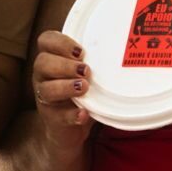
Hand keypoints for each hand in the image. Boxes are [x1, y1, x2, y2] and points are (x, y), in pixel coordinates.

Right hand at [29, 31, 94, 147]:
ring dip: (66, 86)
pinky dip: (72, 115)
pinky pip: (58, 116)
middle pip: (42, 62)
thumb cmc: (82, 92)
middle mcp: (44, 76)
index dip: (60, 42)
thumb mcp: (88, 72)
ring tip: (85, 87)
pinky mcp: (52, 119)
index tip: (80, 51)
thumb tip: (129, 47)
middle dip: (65, 64)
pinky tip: (84, 113)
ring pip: (46, 89)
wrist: (70, 130)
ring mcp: (45, 98)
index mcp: (51, 59)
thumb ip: (96, 60)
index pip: (46, 41)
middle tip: (86, 70)